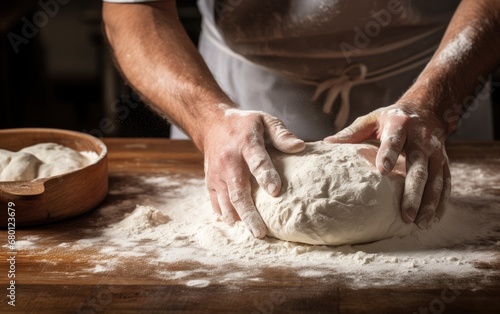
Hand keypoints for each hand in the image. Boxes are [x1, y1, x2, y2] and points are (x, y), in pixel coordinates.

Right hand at [203, 108, 304, 237]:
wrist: (212, 124)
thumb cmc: (244, 124)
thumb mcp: (264, 120)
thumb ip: (282, 134)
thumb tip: (301, 147)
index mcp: (245, 143)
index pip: (256, 162)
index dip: (265, 176)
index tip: (276, 191)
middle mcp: (229, 161)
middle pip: (238, 191)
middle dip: (249, 213)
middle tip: (261, 232)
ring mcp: (217, 174)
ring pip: (226, 201)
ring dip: (238, 218)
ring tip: (252, 233)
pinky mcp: (210, 182)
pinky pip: (216, 203)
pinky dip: (226, 215)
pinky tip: (238, 225)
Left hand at [324, 104, 450, 228]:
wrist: (426, 109)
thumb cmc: (392, 118)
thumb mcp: (372, 119)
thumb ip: (352, 132)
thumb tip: (328, 142)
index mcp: (400, 125)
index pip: (394, 141)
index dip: (389, 154)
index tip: (382, 171)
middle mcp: (421, 139)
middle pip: (419, 167)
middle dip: (413, 191)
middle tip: (406, 214)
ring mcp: (436, 152)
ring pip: (435, 179)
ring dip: (429, 202)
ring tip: (420, 223)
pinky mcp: (444, 162)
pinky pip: (445, 183)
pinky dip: (441, 202)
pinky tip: (432, 219)